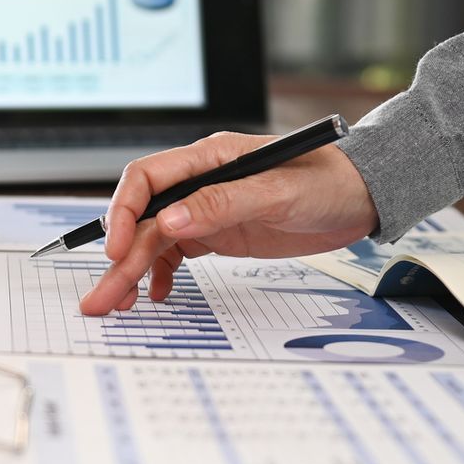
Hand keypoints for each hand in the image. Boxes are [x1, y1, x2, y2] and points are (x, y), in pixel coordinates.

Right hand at [78, 131, 378, 316]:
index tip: (118, 250)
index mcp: (208, 158)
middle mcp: (200, 181)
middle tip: (101, 298)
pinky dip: (163, 274)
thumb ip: (222, 204)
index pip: (147, 180)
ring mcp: (207, 208)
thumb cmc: (327, 181)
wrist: (362, 197)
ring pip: (156, 239)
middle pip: (145, 218)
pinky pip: (178, 252)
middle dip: (120, 258)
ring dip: (135, 271)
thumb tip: (169, 220)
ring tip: (119, 305)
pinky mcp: (219, 231)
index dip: (124, 213)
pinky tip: (159, 294)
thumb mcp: (277, 193)